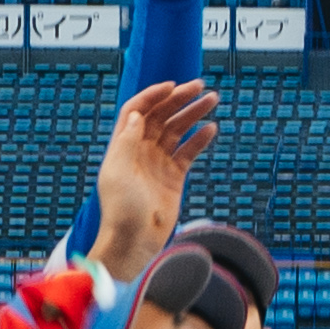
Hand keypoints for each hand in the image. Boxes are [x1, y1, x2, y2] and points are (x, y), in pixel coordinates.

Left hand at [90, 80, 221, 275]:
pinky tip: (211, 128)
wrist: (134, 242)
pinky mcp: (174, 177)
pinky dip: (199, 139)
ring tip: (212, 100)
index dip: (153, 96)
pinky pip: (188, 152)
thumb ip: (127, 141)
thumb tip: (139, 114)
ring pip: (177, 130)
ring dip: (193, 114)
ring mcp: (158, 162)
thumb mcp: (118, 172)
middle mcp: (140, 150)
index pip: (138, 110)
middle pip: (161, 116)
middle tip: (200, 86)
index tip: (172, 86)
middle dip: (179, 99)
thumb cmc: (121, 210)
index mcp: (123, 146)